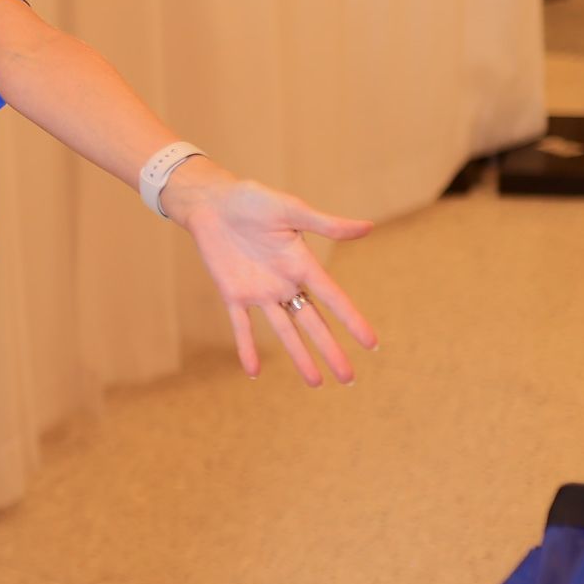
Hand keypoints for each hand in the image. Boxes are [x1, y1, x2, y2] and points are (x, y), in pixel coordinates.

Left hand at [160, 163, 378, 385]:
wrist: (213, 202)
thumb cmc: (253, 200)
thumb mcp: (291, 209)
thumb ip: (325, 224)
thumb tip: (368, 228)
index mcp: (302, 263)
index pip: (333, 298)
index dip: (351, 320)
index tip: (371, 344)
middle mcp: (284, 282)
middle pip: (312, 323)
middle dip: (330, 350)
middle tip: (348, 378)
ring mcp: (259, 291)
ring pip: (284, 331)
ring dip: (299, 356)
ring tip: (316, 383)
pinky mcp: (233, 294)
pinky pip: (241, 326)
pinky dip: (246, 348)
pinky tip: (254, 372)